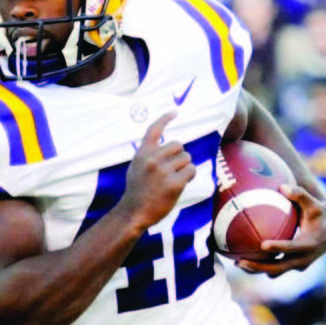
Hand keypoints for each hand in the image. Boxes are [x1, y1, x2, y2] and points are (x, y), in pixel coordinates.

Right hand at [121, 113, 195, 229]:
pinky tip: (182, 183)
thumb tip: (168, 148)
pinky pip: (191, 171)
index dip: (165, 119)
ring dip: (185, 167)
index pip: (154, 130)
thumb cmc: (137, 191)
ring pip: (186, 158)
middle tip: (174, 169)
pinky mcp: (174, 183)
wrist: (134, 212)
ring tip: (175, 179)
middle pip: (178, 145)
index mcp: (142, 153)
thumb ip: (148, 155)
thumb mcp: (136, 167)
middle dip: (180, 156)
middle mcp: (152, 159)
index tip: (175, 112)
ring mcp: (163, 171)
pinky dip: (189, 176)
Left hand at [238, 185, 325, 277]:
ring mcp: (298, 265)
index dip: (278, 248)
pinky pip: (275, 269)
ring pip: (274, 272)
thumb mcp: (314, 203)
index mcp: (309, 244)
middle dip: (259, 267)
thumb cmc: (320, 213)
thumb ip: (300, 195)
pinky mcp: (293, 266)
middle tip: (240, 262)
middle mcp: (303, 259)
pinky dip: (261, 267)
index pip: (292, 248)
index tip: (262, 245)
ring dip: (256, 270)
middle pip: (279, 268)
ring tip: (237, 263)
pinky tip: (244, 258)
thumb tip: (282, 186)